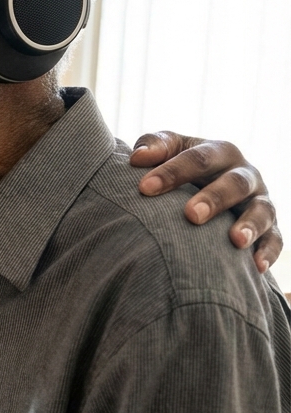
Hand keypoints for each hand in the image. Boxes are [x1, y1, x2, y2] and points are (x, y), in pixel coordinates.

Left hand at [131, 131, 281, 272]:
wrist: (210, 185)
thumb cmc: (183, 166)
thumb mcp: (170, 150)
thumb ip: (154, 145)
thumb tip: (138, 158)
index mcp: (220, 152)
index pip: (198, 158)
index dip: (172, 172)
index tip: (144, 188)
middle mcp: (245, 174)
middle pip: (234, 183)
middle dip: (214, 199)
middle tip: (191, 215)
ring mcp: (260, 200)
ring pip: (262, 210)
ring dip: (250, 225)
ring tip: (235, 241)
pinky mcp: (270, 227)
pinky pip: (275, 239)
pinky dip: (268, 251)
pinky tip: (256, 267)